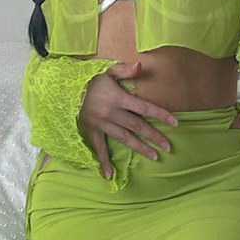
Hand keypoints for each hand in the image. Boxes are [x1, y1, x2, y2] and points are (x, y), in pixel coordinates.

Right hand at [78, 61, 177, 178]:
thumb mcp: (106, 71)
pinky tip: (110, 174)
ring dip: (140, 148)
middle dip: (154, 136)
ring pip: (125, 138)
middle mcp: (112, 113)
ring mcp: (102, 124)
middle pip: (138, 126)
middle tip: (169, 146)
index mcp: (119, 98)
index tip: (175, 122)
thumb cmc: (89, 80)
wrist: (64, 90)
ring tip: (155, 156)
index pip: (145, 107)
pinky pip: (99, 148)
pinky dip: (103, 161)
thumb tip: (140, 65)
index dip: (160, 114)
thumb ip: (124, 70)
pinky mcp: (92, 131)